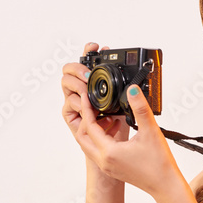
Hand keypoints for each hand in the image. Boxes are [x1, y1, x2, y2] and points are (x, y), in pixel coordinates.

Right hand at [61, 42, 129, 156]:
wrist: (116, 157)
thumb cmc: (121, 135)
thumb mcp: (129, 110)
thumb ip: (129, 98)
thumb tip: (136, 85)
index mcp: (96, 89)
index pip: (88, 64)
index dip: (89, 52)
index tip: (96, 45)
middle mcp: (82, 94)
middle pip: (70, 70)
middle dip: (78, 67)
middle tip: (90, 72)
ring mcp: (75, 105)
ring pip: (66, 84)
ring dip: (77, 83)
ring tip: (88, 88)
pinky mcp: (71, 118)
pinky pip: (68, 106)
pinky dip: (77, 103)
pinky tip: (87, 103)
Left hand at [62, 50, 179, 198]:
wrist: (165, 186)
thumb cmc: (159, 164)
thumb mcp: (151, 131)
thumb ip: (140, 108)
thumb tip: (133, 90)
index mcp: (109, 152)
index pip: (89, 126)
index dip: (87, 109)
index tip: (86, 96)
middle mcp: (104, 161)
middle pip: (82, 137)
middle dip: (85, 120)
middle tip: (92, 106)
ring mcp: (107, 167)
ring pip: (89, 145)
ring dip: (92, 130)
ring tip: (104, 116)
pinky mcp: (113, 169)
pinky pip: (98, 152)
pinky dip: (100, 139)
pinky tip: (115, 130)